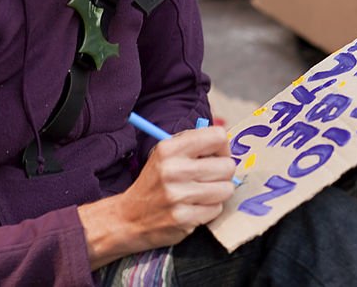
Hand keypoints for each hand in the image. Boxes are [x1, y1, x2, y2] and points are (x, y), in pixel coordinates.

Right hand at [77, 127, 235, 268]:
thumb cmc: (154, 182)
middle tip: (211, 178)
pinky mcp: (184, 219)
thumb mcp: (166, 154)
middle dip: (223, 173)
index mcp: (170, 148)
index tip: (216, 156)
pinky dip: (210, 209)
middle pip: (227, 166)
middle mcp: (173, 169)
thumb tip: (226, 143)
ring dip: (219, 192)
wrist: (128, 218)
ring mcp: (178, 196)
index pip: (217, 137)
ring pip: (227, 189)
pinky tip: (195, 207)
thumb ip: (194, 144)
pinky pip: (217, 209)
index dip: (222, 147)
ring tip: (203, 193)